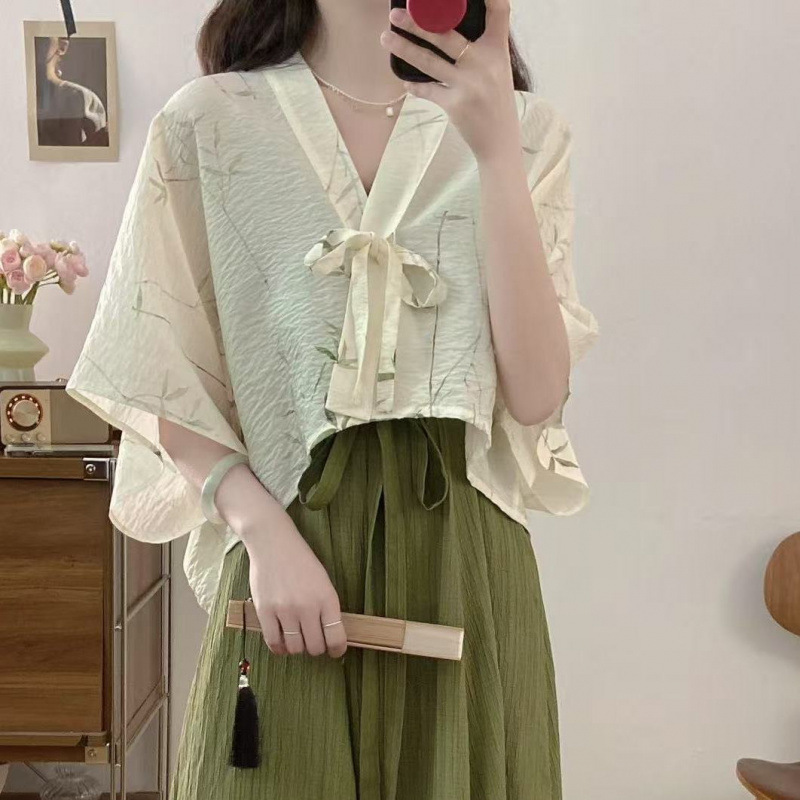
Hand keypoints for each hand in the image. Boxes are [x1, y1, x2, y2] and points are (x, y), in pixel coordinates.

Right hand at [238, 507, 347, 658]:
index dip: (337, 649)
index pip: (336, 638)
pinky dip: (280, 648)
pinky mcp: (265, 612)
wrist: (274, 544)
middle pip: (315, 647)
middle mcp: (307, 607)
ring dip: (298, 648)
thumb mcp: (323, 581)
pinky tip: (283, 641)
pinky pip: (274, 643)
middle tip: (314, 641)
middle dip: (317, 648)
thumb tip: (331, 636)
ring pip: (295, 648)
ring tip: (298, 638)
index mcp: (327, 598)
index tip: (335, 651)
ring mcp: (285, 610)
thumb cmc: (301, 561)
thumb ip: (327, 608)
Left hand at [380, 0, 519, 161]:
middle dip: (417, 23)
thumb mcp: (497, 70)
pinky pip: (428, 90)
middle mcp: (484, 64)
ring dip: (404, 49)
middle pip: (446, 35)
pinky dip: (415, 87)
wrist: (499, 141)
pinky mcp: (455, 105)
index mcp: (497, 50)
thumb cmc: (495, 102)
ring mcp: (468, 85)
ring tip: (385, 38)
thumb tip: (447, 29)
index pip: (499, 12)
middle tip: (395, 15)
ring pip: (429, 62)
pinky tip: (405, 83)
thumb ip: (481, 49)